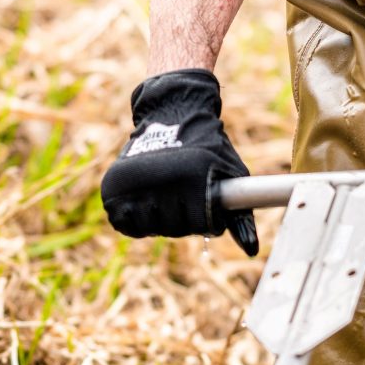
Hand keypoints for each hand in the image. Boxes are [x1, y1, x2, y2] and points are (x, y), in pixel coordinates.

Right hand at [100, 69, 257, 256]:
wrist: (170, 115)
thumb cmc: (207, 148)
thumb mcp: (230, 172)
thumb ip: (241, 213)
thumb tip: (252, 250)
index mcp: (191, 177)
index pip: (199, 225)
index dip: (206, 220)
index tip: (206, 206)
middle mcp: (160, 180)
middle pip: (174, 228)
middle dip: (183, 219)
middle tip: (184, 199)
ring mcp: (133, 184)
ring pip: (150, 229)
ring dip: (159, 220)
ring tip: (166, 198)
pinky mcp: (112, 187)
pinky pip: (125, 224)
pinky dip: (136, 220)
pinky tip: (146, 202)